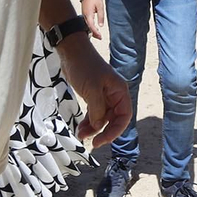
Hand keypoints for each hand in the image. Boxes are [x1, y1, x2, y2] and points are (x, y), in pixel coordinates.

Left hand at [55, 33, 131, 148]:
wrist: (72, 53)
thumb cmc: (85, 67)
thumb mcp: (92, 89)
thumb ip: (97, 110)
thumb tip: (99, 127)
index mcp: (119, 92)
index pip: (124, 116)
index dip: (116, 130)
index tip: (103, 140)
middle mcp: (114, 95)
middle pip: (114, 119)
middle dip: (104, 131)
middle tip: (93, 143)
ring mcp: (104, 97)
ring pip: (102, 118)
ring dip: (93, 129)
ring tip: (81, 135)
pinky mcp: (93, 97)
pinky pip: (94, 114)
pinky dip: (88, 122)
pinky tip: (80, 129)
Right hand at [80, 0, 106, 39]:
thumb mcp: (100, 7)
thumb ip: (101, 16)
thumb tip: (100, 26)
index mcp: (88, 14)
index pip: (91, 26)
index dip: (95, 32)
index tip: (100, 36)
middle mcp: (85, 15)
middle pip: (88, 27)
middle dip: (94, 33)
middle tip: (100, 37)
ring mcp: (84, 14)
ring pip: (87, 25)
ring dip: (92, 30)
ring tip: (98, 35)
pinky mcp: (84, 13)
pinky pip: (87, 22)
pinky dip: (90, 26)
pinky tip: (94, 28)